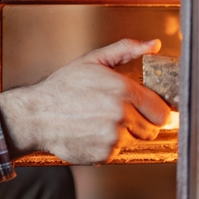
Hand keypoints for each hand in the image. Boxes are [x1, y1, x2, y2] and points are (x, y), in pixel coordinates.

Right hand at [0, 38, 171, 164]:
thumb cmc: (62, 87)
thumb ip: (126, 50)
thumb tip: (154, 45)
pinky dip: (107, 145)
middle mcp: (121, 114)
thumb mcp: (92, 61)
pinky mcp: (104, 154)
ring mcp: (113, 136)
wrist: (36, 115)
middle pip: (151, 129)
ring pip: (133, 141)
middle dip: (139, 123)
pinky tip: (91, 133)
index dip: (154, 111)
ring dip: (122, 134)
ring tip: (99, 122)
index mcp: (122, 90)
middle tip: (117, 115)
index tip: (146, 110)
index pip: (161, 111)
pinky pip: (117, 152)